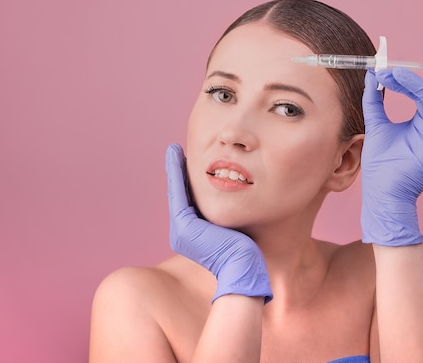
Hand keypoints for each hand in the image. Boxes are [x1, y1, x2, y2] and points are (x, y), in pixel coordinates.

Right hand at [165, 143, 271, 302]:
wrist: (245, 270)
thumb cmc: (248, 253)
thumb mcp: (234, 228)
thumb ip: (227, 214)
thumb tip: (238, 198)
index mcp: (192, 235)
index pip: (188, 202)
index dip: (186, 181)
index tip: (186, 162)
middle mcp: (182, 233)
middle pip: (180, 195)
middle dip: (178, 173)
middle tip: (176, 152)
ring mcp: (181, 231)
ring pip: (177, 192)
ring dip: (174, 169)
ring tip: (174, 151)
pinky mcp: (185, 227)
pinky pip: (179, 193)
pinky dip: (176, 173)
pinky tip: (178, 157)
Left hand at [360, 44, 422, 245]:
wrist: (382, 189)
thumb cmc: (381, 163)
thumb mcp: (375, 123)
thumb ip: (373, 99)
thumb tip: (372, 73)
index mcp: (418, 118)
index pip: (417, 89)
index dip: (406, 74)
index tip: (386, 64)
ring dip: (416, 84)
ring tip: (395, 75)